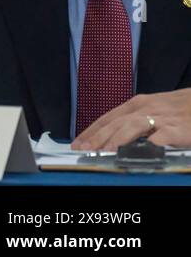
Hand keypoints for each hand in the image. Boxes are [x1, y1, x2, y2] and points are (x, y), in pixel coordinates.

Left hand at [73, 89, 190, 149]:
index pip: (107, 118)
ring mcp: (161, 118)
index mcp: (136, 105)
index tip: (77, 143)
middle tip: (83, 149)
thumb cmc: (177, 109)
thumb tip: (110, 136)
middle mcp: (145, 109)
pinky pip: (164, 135)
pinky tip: (141, 149)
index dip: (90, 131)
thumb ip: (132, 122)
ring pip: (134, 126)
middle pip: (116, 122)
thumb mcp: (150, 111)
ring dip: (118, 138)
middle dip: (97, 137)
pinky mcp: (179, 128)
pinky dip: (153, 142)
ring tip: (105, 151)